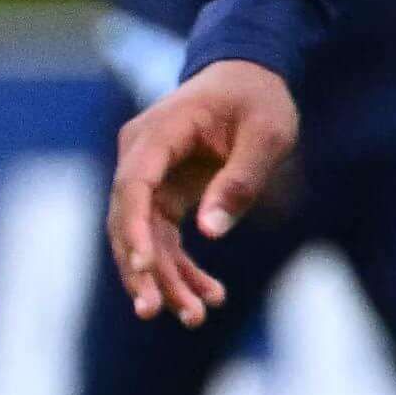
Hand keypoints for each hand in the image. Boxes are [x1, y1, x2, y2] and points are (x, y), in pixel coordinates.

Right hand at [110, 60, 304, 322]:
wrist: (249, 78)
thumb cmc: (258, 100)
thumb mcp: (267, 134)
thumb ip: (241, 179)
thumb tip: (211, 231)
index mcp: (157, 134)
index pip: (132, 187)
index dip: (133, 230)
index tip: (145, 268)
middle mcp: (140, 158)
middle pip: (129, 221)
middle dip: (144, 270)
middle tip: (161, 312)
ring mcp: (148, 178)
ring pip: (144, 239)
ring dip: (165, 279)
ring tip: (195, 316)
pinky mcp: (162, 196)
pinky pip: (163, 240)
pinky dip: (182, 269)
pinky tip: (210, 296)